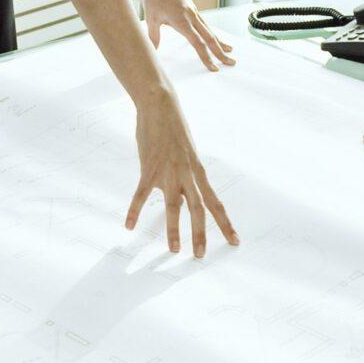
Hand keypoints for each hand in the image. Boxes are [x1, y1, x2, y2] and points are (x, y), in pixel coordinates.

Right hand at [125, 92, 236, 257]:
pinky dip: (134, 211)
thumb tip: (187, 190)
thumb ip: (188, 174)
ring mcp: (168, 172)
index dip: (225, 223)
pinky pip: (140, 195)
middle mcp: (187, 174)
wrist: (160, 106)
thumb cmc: (174, 130)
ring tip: (173, 250)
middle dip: (201, 234)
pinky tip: (129, 226)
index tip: (235, 241)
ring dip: (173, 230)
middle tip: (200, 256)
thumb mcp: (188, 153)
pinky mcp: (148, 169)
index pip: (216, 202)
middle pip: (198, 209)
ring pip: (173, 206)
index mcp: (198, 171)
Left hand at [139, 0, 233, 71]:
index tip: (214, 68)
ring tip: (230, 51)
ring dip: (220, 42)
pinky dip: (211, 32)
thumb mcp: (150, 17)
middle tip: (232, 63)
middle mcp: (192, 16)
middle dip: (221, 52)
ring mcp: (193, 11)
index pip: (198, 43)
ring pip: (210, 30)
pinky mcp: (192, 7)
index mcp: (182, 20)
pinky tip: (214, 36)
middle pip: (210, 38)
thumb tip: (152, 51)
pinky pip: (205, 23)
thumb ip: (153, 36)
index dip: (206, 57)